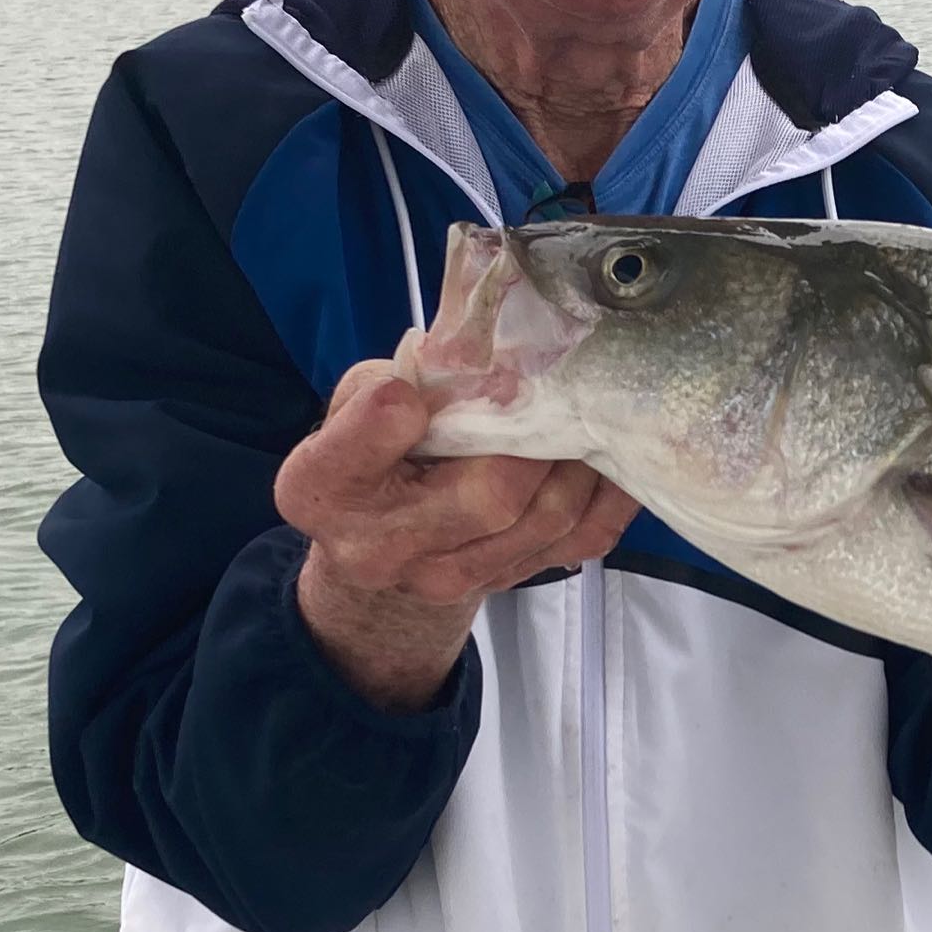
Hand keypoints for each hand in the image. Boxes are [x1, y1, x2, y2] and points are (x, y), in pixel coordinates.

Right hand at [275, 361, 636, 710]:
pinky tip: (607, 452)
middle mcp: (382, 550)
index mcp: (324, 488)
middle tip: (551, 388)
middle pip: (489, 496)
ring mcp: (451, 578)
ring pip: (548, 516)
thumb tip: (492, 349)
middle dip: (533, 436)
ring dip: (578, 457)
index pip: (363, 446)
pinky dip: (607, 491)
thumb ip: (404, 377)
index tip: (412, 390)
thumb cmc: (370, 446)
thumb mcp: (359, 397)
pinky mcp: (507, 582)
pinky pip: (584, 538)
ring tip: (585, 411)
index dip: (394, 413)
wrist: (379, 540)